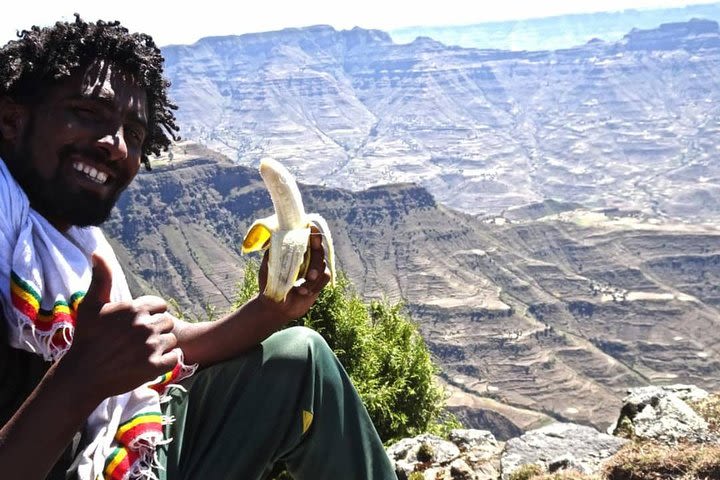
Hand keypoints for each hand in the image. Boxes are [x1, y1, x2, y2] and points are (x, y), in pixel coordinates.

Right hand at [57, 254, 178, 400]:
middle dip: (156, 330)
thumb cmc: (86, 338)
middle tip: (137, 341)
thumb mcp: (91, 305)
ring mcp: (151, 347)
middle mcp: (145, 326)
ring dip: (161, 346)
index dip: (150, 314)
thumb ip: (102, 278)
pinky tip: (150, 363)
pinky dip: (167, 361)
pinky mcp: (155, 367)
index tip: (136, 324)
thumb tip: (98, 252)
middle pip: (167, 322)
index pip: (160, 306)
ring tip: (141, 352)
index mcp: (134, 309)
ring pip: (171, 340)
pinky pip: (175, 358)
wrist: (83, 376)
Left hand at [258, 227, 330, 320]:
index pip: (306, 236)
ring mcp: (314, 268)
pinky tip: (304, 292)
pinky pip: (325, 276)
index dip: (312, 233)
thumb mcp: (267, 267)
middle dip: (316, 259)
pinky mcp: (319, 280)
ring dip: (314, 275)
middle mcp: (306, 256)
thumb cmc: (269, 284)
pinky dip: (316, 284)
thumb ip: (273, 253)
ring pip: (322, 265)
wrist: (275, 306)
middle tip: (310, 274)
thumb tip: (277, 238)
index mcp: (294, 249)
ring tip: (302, 287)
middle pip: (318, 250)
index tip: (313, 231)